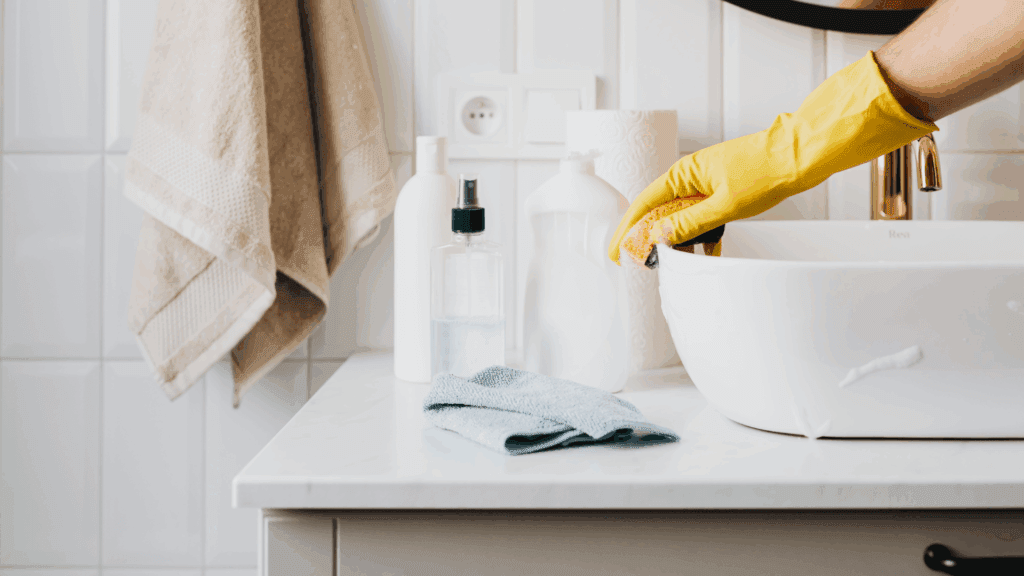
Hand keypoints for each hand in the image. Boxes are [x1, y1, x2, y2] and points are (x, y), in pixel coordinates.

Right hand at [608, 51, 936, 265]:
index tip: (617, 251)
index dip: (628, 229)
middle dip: (646, 237)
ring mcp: (706, 183)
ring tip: (669, 261)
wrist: (798, 155)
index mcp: (684, 173)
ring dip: (676, 239)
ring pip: (681, 216)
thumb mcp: (724, 205)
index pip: (644, 204)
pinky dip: (701, 235)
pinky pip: (702, 216)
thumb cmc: (764, 170)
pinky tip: (704, 252)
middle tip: (636, 261)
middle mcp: (691, 177)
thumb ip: (690, 223)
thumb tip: (660, 236)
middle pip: (659, 211)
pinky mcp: (722, 191)